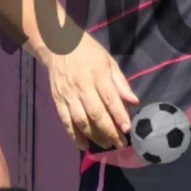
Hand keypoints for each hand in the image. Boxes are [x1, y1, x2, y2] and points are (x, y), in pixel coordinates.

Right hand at [42, 36, 136, 151]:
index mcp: (97, 75)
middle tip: (120, 143)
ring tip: (106, 145)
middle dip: (109, 131)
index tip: (127, 129)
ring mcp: (68, 94)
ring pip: (81, 121)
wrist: (58, 45)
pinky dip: (74, 136)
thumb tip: (134, 101)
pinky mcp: (57, 100)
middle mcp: (81, 86)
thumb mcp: (108, 62)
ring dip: (94, 136)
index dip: (119, 115)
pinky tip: (84, 146)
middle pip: (95, 114)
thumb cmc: (89, 53)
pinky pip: (65, 121)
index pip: (110, 99)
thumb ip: (120, 83)